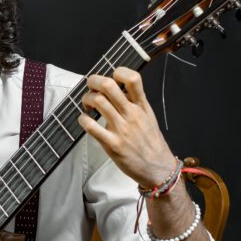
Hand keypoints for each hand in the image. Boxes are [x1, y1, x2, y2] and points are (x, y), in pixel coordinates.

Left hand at [78, 67, 176, 188]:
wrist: (158, 169)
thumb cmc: (151, 144)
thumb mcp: (149, 117)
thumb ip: (135, 102)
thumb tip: (118, 89)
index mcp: (142, 106)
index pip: (133, 78)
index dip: (118, 72)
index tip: (111, 78)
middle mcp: (132, 114)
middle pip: (108, 86)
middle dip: (93, 81)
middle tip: (90, 87)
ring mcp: (122, 129)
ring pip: (98, 102)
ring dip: (86, 99)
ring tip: (87, 105)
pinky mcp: (113, 145)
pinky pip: (92, 127)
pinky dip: (82, 120)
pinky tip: (84, 121)